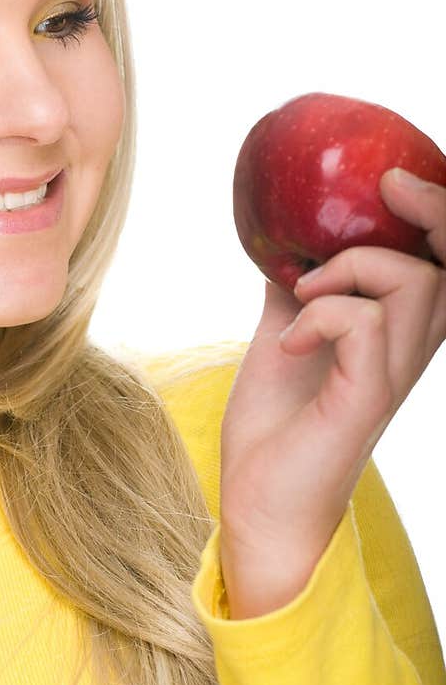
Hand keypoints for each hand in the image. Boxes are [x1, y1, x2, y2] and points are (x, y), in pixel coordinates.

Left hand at [219, 167, 445, 617]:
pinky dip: (320, 314)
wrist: (258, 504)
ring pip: (419, 284)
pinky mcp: (365, 399)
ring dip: (351, 268)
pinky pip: (366, 325)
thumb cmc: (276, 428)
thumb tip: (283, 238)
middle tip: (385, 189)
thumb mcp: (284, 339)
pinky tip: (287, 339)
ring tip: (303, 295)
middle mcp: (409, 352)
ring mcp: (391, 376)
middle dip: (435, 212)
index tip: (393, 180)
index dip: (441, 215)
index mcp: (400, 334)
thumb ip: (297, 291)